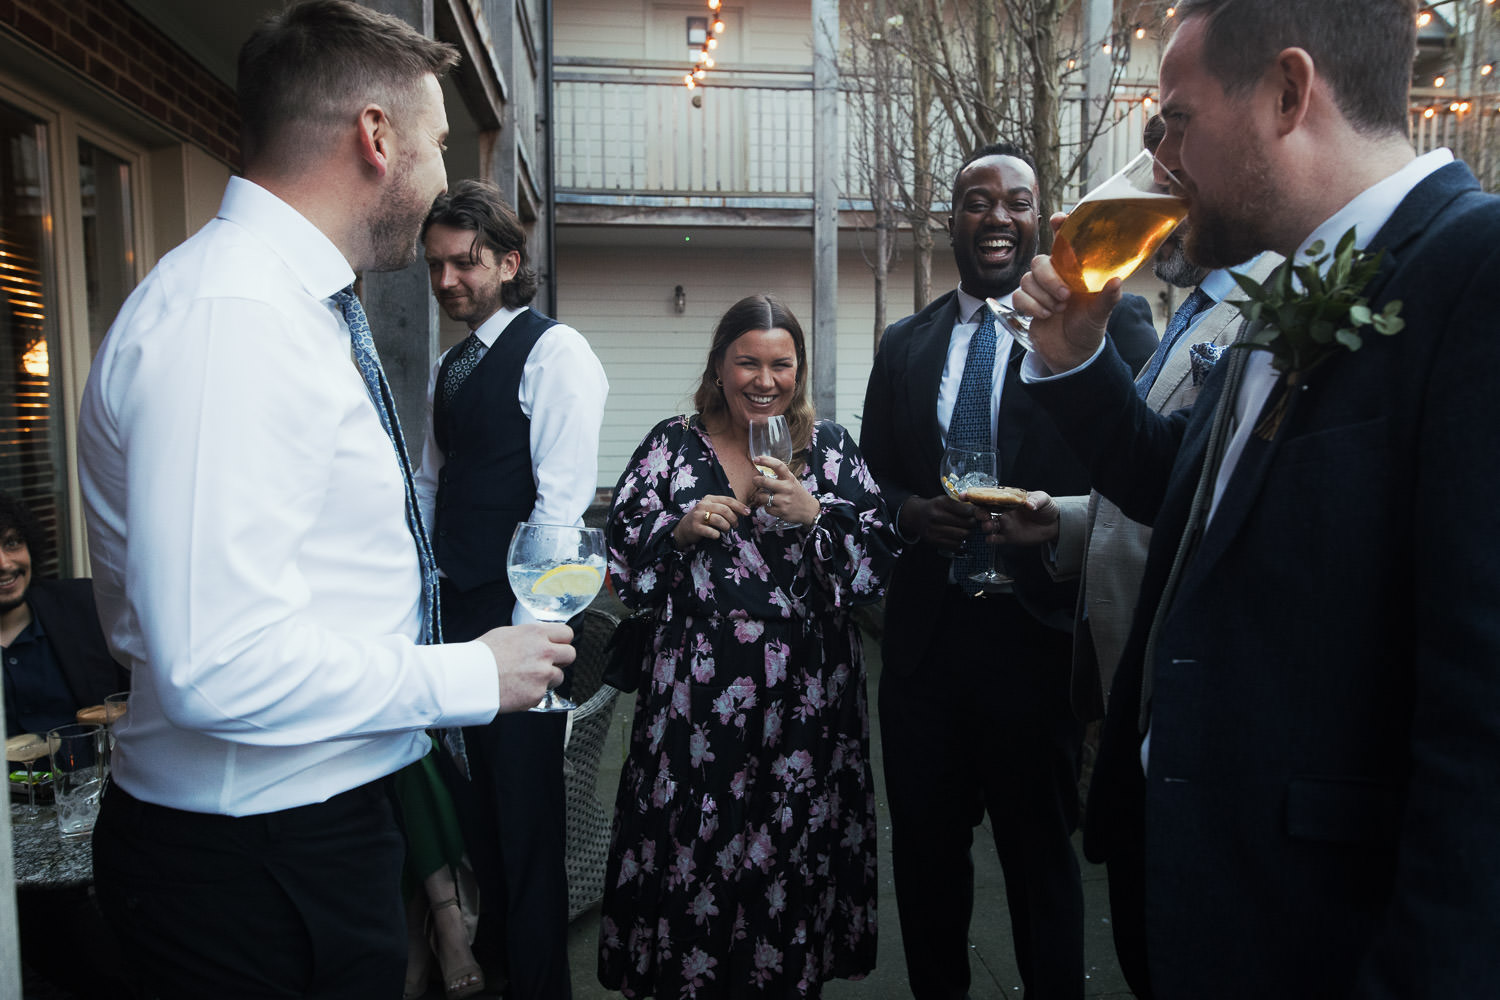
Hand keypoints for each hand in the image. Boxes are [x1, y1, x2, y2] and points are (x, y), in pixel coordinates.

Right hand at [477, 622, 574, 711]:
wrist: (469, 678)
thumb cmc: (481, 655)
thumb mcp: (506, 633)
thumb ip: (528, 636)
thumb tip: (536, 639)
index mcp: (536, 634)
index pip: (567, 633)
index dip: (562, 640)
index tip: (557, 645)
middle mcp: (544, 652)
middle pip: (570, 654)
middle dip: (561, 659)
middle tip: (547, 663)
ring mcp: (542, 674)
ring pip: (559, 677)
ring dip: (547, 679)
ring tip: (526, 678)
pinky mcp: (537, 694)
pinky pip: (543, 694)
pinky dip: (533, 694)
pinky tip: (518, 689)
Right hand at [674, 494, 751, 548]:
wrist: (684, 528)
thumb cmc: (703, 519)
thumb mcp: (712, 510)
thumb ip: (725, 508)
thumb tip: (743, 511)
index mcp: (709, 499)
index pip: (728, 500)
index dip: (739, 506)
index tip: (748, 512)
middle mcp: (703, 505)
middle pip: (725, 509)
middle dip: (733, 518)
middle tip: (735, 525)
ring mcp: (698, 516)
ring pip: (719, 519)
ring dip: (726, 526)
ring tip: (726, 530)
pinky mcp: (695, 527)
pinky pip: (710, 531)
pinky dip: (716, 534)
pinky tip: (717, 535)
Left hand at [751, 456, 821, 525]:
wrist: (809, 510)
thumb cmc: (797, 494)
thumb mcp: (792, 481)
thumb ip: (780, 477)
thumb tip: (761, 472)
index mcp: (790, 478)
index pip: (778, 466)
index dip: (766, 461)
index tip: (756, 459)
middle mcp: (787, 488)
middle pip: (764, 481)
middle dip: (756, 480)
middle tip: (755, 480)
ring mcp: (784, 501)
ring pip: (761, 497)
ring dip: (760, 496)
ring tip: (765, 496)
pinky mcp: (781, 512)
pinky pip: (766, 508)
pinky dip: (767, 507)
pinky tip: (773, 506)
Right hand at [899, 495, 981, 553]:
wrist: (916, 516)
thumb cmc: (934, 507)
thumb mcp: (945, 500)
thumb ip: (961, 504)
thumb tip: (981, 512)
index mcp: (941, 503)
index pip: (966, 510)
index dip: (977, 513)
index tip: (983, 515)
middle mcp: (936, 516)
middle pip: (966, 524)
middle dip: (973, 524)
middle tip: (973, 522)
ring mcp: (934, 530)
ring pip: (962, 535)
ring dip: (968, 533)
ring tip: (966, 529)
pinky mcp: (934, 540)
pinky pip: (955, 545)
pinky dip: (961, 542)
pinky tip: (959, 537)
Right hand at [979, 490, 1060, 546]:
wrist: (1055, 524)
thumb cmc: (1047, 507)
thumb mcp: (1043, 499)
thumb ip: (1036, 500)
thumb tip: (1029, 504)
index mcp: (1008, 498)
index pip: (989, 495)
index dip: (976, 495)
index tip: (965, 496)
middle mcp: (1003, 511)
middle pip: (984, 510)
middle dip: (979, 512)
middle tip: (983, 515)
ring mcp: (1005, 524)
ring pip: (988, 524)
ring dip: (985, 525)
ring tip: (990, 526)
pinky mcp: (1009, 536)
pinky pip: (996, 539)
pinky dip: (991, 539)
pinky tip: (991, 538)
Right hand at [1014, 212, 1122, 373]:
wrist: (1072, 354)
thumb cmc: (1088, 328)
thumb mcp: (1101, 313)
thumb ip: (1108, 297)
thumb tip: (1115, 281)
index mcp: (1074, 270)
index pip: (1065, 241)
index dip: (1060, 226)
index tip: (1058, 219)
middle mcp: (1056, 275)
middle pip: (1039, 261)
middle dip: (1049, 278)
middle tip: (1065, 296)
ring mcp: (1040, 289)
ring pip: (1027, 279)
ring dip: (1042, 296)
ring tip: (1058, 310)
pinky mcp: (1027, 303)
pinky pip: (1018, 296)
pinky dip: (1031, 306)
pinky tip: (1045, 316)